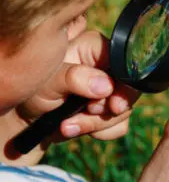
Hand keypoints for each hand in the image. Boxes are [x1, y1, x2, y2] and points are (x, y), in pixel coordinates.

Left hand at [14, 30, 138, 146]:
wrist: (25, 118)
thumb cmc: (34, 90)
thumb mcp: (50, 81)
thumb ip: (76, 78)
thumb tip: (107, 86)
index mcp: (94, 49)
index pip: (124, 62)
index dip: (124, 84)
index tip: (114, 104)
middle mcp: (106, 68)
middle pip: (129, 89)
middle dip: (108, 108)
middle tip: (89, 111)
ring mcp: (109, 90)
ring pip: (123, 111)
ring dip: (96, 123)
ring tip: (68, 125)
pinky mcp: (107, 110)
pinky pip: (119, 125)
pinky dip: (100, 132)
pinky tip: (76, 128)